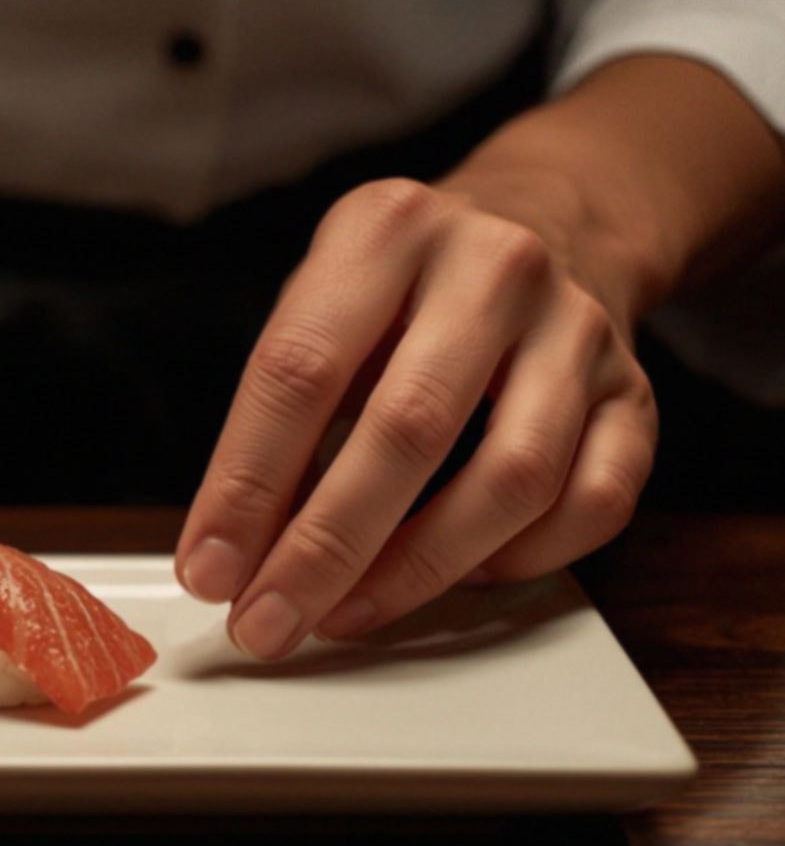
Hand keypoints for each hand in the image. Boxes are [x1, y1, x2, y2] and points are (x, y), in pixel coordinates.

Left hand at [177, 177, 656, 657]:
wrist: (548, 223)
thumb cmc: (400, 292)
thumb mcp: (320, 307)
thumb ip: (276, 418)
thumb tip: (231, 554)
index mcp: (385, 232)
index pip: (300, 371)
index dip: (245, 485)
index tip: (209, 571)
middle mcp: (492, 268)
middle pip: (406, 430)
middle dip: (324, 548)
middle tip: (268, 623)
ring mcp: (576, 329)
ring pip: (512, 478)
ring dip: (417, 570)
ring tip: (342, 614)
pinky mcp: (636, 390)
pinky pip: (592, 501)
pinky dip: (521, 560)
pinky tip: (456, 576)